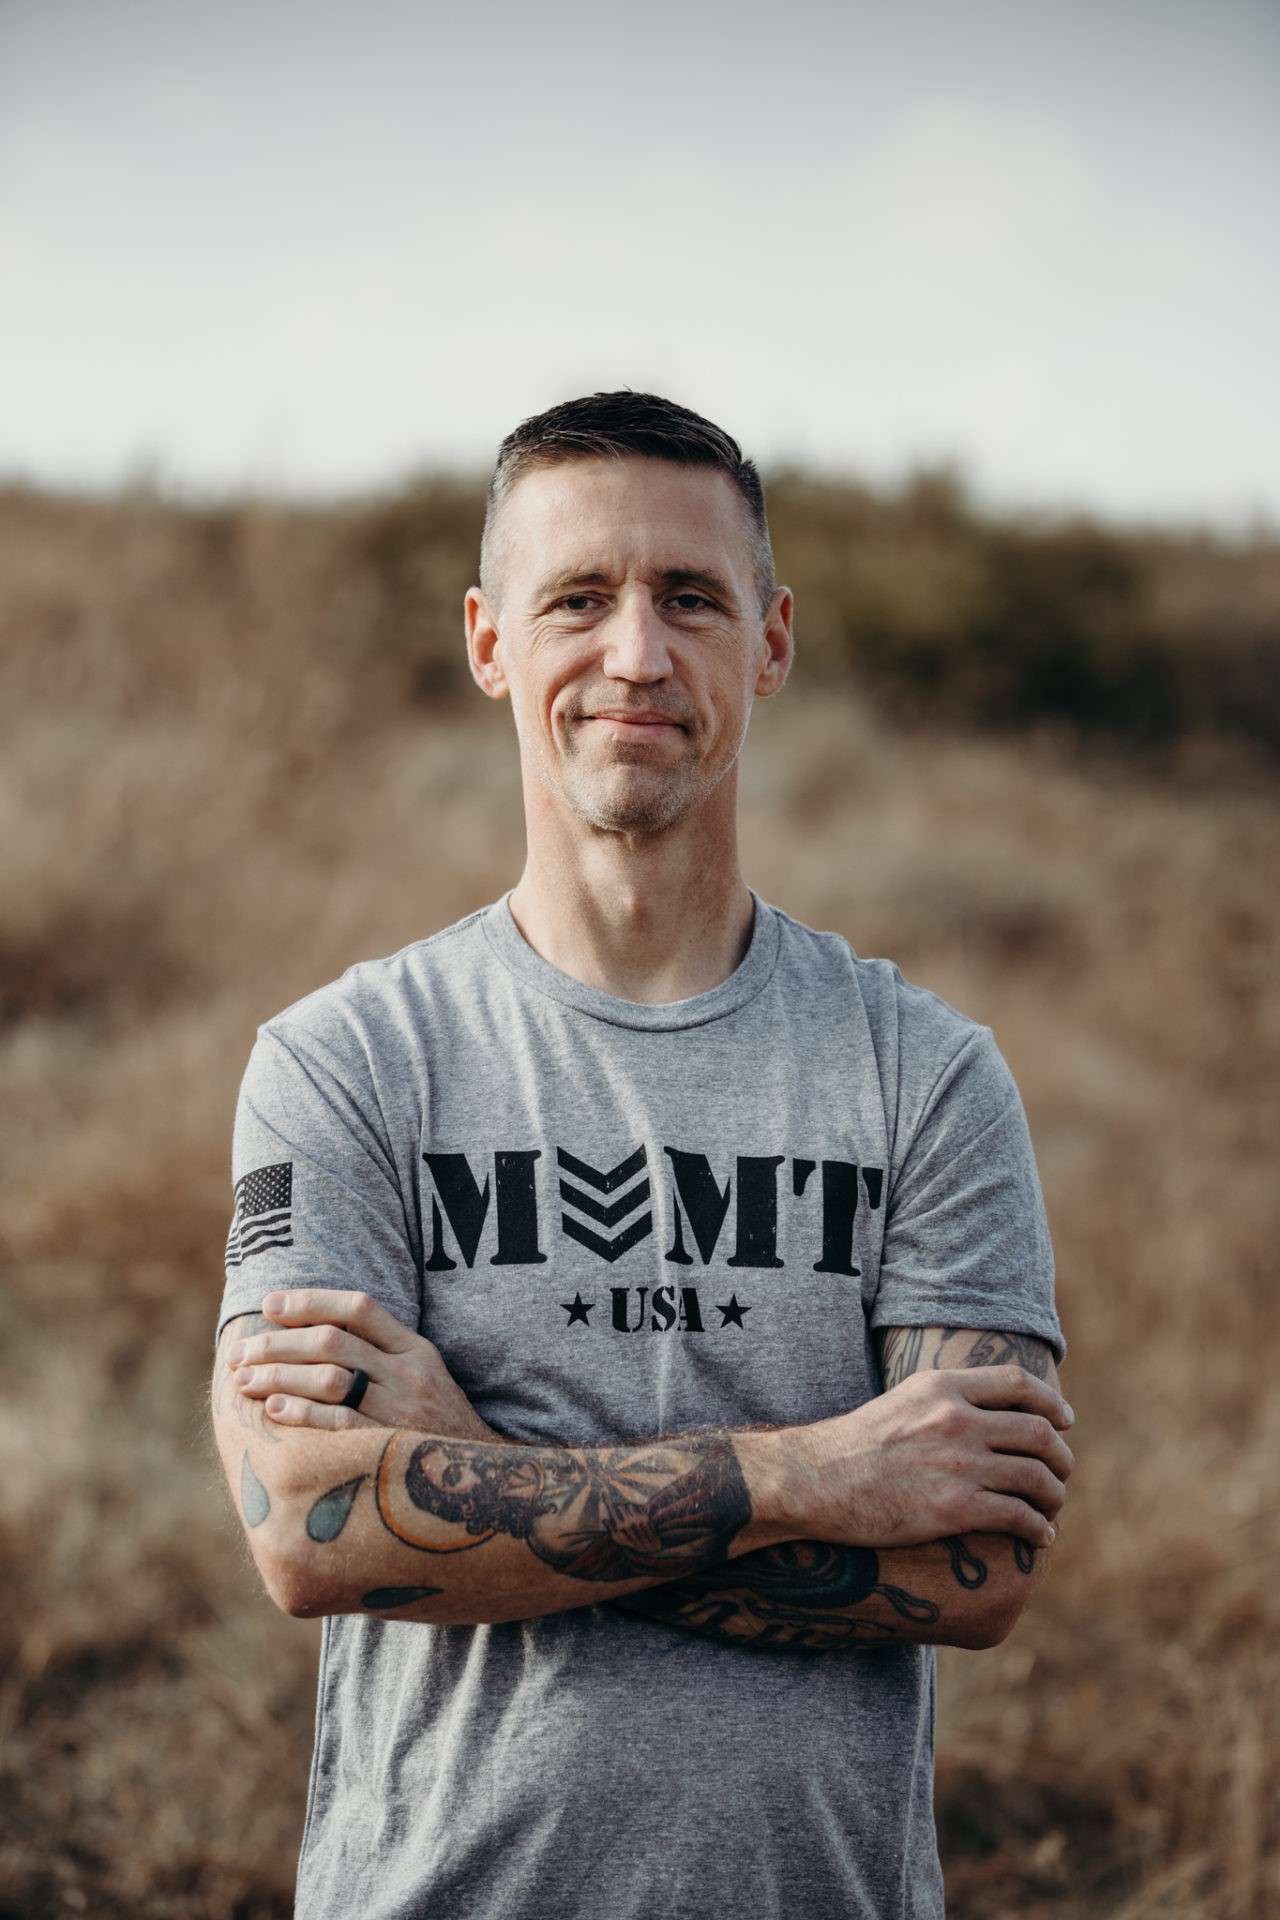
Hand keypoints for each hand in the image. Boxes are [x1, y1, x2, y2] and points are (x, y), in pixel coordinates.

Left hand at [227, 1289, 500, 1440]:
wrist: (483, 1476)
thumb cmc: (438, 1424)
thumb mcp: (424, 1376)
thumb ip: (381, 1352)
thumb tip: (316, 1332)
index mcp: (415, 1349)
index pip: (358, 1307)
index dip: (310, 1301)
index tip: (269, 1304)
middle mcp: (408, 1373)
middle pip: (333, 1341)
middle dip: (277, 1343)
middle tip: (241, 1352)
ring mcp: (400, 1410)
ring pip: (329, 1378)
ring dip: (278, 1376)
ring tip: (244, 1380)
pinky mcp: (389, 1447)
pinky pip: (338, 1424)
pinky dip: (302, 1413)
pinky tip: (274, 1409)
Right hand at [790, 1365, 1074, 1551]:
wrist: (817, 1479)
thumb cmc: (855, 1444)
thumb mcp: (903, 1401)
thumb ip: (944, 1401)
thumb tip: (985, 1413)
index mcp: (943, 1387)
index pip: (1017, 1383)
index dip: (1050, 1402)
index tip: (1064, 1420)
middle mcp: (957, 1420)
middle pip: (1038, 1431)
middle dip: (1060, 1455)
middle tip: (1062, 1470)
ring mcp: (959, 1464)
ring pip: (1036, 1476)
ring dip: (1055, 1494)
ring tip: (1052, 1505)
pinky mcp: (955, 1508)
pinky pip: (1019, 1516)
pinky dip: (1039, 1528)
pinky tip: (1040, 1536)